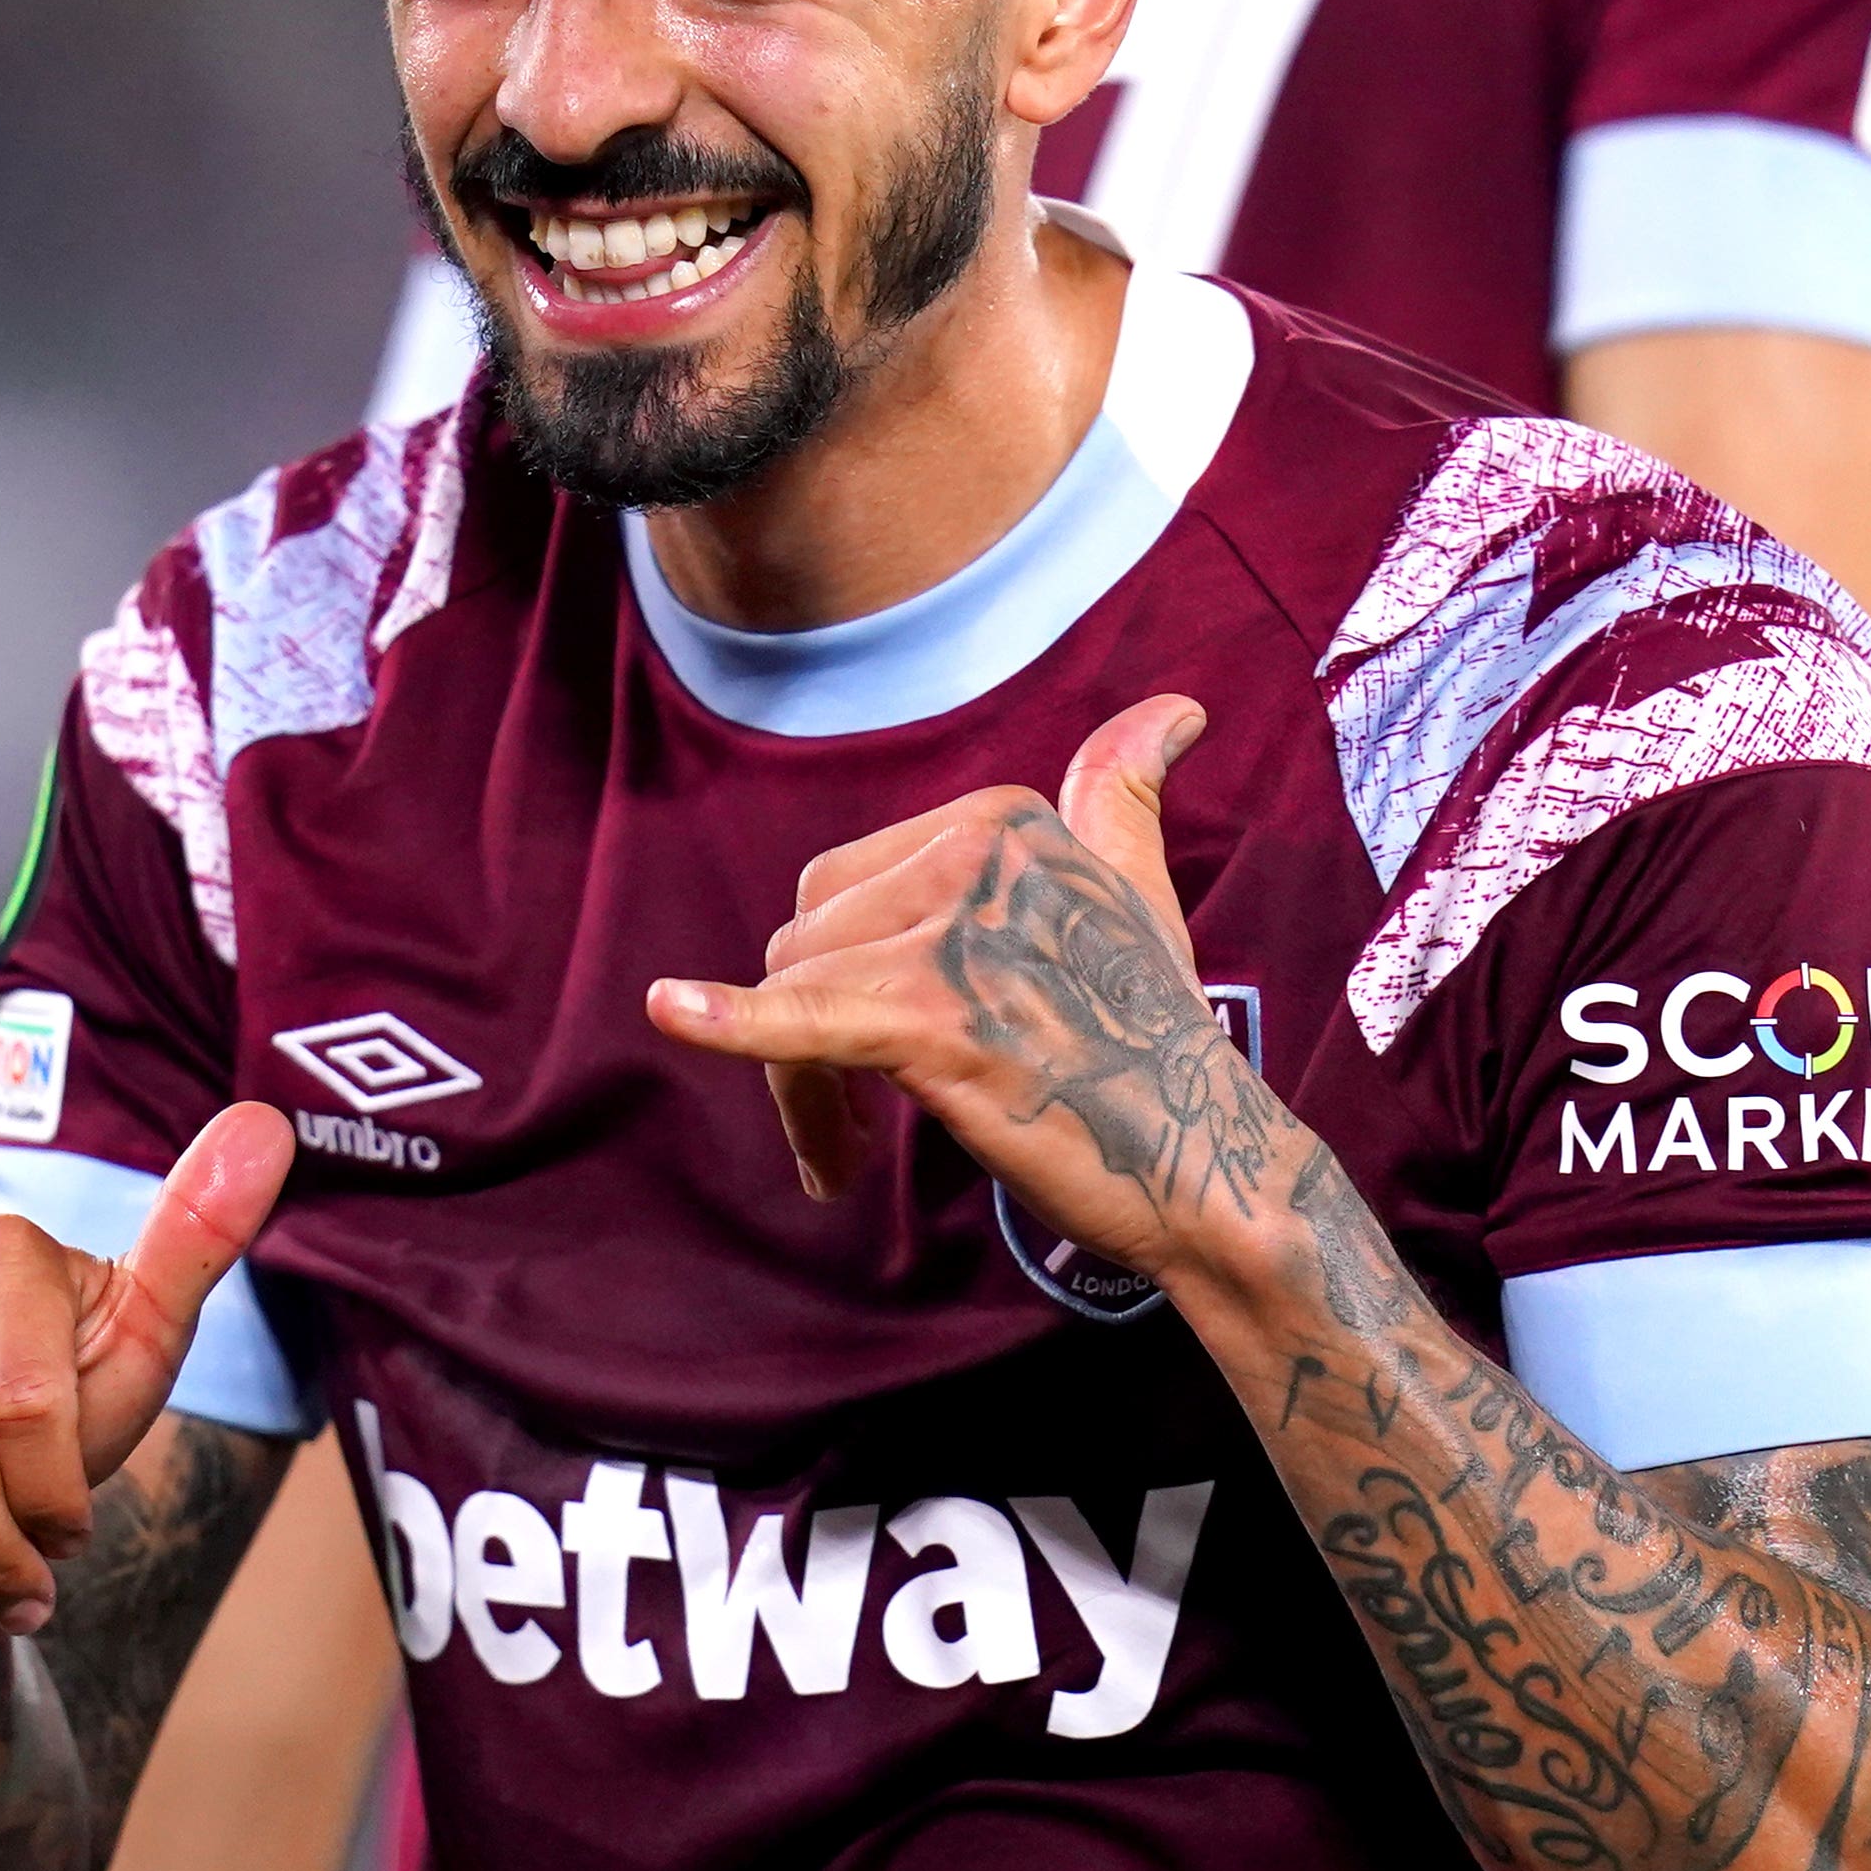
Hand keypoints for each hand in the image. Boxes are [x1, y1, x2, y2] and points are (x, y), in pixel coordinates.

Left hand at [645, 693, 1277, 1283]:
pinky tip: (667, 1012)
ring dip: (799, 1088)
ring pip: (794, 993)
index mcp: (1002, 819)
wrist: (1203, 1160)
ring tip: (847, 1158)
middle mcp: (977, 856)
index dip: (844, 976)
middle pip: (806, 938)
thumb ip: (1123, 795)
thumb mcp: (1138, 890)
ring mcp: (956, 935)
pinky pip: (804, 1018)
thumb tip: (1174, 710)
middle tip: (857, 1130)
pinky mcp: (935, 1020)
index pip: (845, 887)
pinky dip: (730, 1023)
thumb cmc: (1154, 1038)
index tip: (888, 1055)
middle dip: (808, 1036)